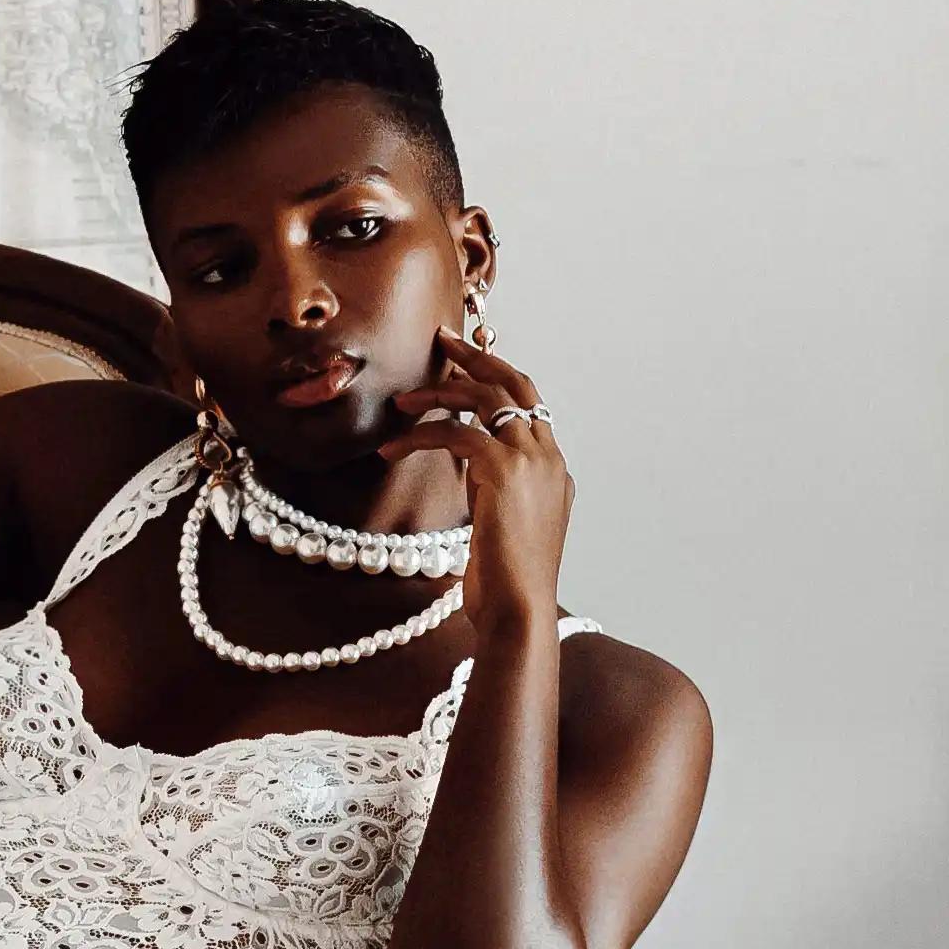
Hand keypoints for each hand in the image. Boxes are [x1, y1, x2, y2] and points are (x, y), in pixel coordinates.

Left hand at [391, 330, 571, 635]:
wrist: (519, 608)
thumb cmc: (507, 581)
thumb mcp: (504, 525)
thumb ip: (495, 490)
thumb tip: (469, 468)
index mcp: (554, 469)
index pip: (528, 404)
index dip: (497, 377)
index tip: (466, 360)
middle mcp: (549, 457)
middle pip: (515, 384)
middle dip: (478, 357)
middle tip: (443, 339)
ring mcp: (531, 460)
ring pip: (486, 398)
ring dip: (440, 391)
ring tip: (403, 401)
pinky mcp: (503, 470)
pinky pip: (456, 431)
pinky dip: (421, 434)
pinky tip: (393, 448)